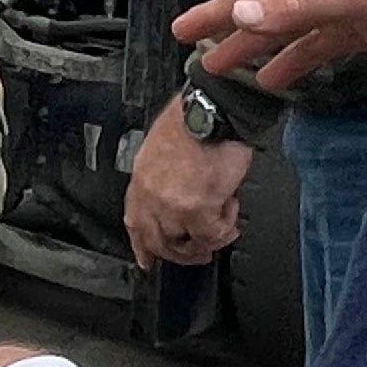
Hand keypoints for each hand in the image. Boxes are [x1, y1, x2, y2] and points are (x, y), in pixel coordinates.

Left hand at [123, 90, 249, 268]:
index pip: (134, 221)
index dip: (141, 245)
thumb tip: (180, 187)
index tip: (146, 258)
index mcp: (142, 176)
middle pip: (158, 240)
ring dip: (206, 240)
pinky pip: (211, 235)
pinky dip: (225, 227)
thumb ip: (165, 171)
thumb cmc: (195, 118)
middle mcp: (152, 194)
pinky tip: (231, 210)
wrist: (213, 109)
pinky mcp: (198, 209)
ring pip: (185, 244)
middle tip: (199, 253)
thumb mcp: (164, 144)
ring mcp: (172, 205)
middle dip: (181, 252)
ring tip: (222, 228)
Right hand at [167, 0, 366, 85]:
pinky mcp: (358, 29)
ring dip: (249, 45)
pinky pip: (314, 48)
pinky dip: (292, 64)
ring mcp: (335, 5)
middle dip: (218, 14)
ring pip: (280, 27)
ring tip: (215, 66)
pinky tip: (274, 81)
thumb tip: (241, 12)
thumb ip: (292, 5)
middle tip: (182, 33)